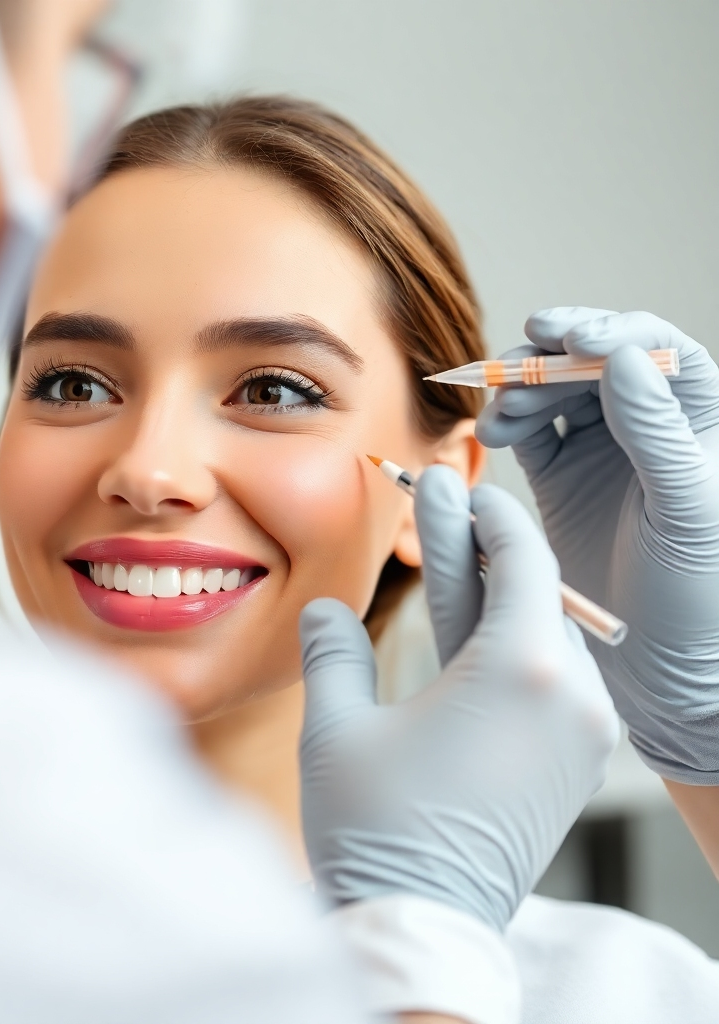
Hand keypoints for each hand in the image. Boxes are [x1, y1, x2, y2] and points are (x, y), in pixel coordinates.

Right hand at [298, 467, 617, 931]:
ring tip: (454, 559)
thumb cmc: (378, 827)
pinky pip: (550, 681)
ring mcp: (580, 736)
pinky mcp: (572, 766)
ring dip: (495, 596)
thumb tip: (328, 610)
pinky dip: (510, 647)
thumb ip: (333, 651)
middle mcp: (569, 697)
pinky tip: (474, 628)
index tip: (463, 487)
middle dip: (478, 546)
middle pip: (529, 593)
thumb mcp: (337, 725)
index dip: (489, 517)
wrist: (424, 929)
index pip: (522, 561)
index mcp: (521, 672)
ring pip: (541, 636)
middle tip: (442, 497)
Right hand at [477, 308, 718, 782]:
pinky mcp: (560, 478)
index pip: (658, 350)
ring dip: (521, 389)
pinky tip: (493, 434)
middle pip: (596, 361)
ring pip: (555, 391)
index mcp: (699, 421)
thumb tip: (623, 354)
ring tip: (497, 416)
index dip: (613, 331)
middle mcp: (648, 425)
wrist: (658, 665)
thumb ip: (657, 430)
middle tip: (516, 363)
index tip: (569, 338)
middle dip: (553, 356)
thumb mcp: (688, 508)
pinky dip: (507, 423)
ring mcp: (600, 449)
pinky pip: (529, 432)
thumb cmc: (697, 593)